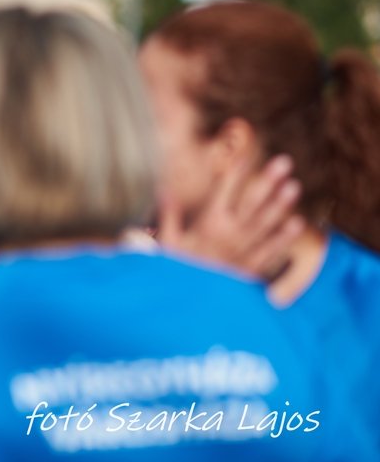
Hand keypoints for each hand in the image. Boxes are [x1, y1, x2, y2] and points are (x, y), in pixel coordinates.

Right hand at [158, 155, 304, 281]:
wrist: (188, 307)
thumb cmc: (174, 270)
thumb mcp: (166, 242)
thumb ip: (168, 215)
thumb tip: (164, 190)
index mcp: (208, 224)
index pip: (224, 191)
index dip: (235, 173)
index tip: (245, 155)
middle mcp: (229, 234)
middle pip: (252, 202)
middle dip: (268, 180)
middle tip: (284, 161)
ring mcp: (243, 250)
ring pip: (265, 222)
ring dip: (281, 203)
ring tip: (294, 185)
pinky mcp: (250, 267)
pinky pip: (271, 250)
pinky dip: (283, 237)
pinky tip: (297, 223)